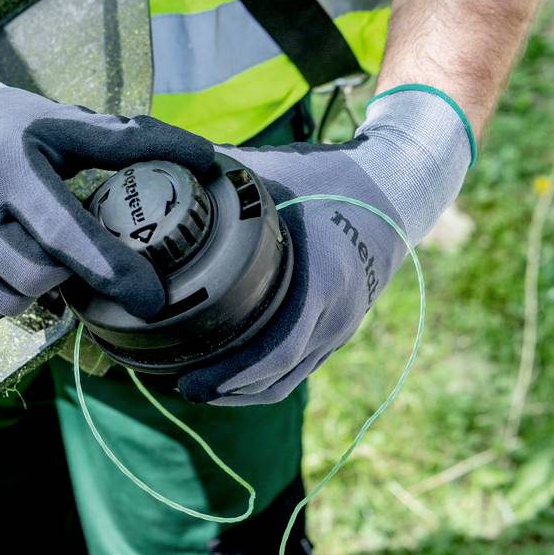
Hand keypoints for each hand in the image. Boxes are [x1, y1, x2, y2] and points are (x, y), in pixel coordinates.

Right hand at [0, 18, 214, 323]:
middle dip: (74, 274)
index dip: (113, 271)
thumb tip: (205, 159)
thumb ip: (136, 141)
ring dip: (44, 289)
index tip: (153, 300)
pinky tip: (16, 262)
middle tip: (85, 253)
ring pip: (14, 300)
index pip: (66, 233)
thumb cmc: (24, 129)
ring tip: (49, 253)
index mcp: (9, 166)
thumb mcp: (73, 124)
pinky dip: (12, 296)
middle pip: (39, 278)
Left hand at [177, 86, 475, 405]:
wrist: (395, 185)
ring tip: (196, 384)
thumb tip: (158, 164)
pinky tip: (229, 373)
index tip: (189, 380)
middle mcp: (335, 315)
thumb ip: (219, 175)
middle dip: (226, 388)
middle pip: (276, 377)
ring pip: (288, 379)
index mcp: (321, 281)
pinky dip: (263, 378)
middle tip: (177, 384)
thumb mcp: (275, 172)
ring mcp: (340, 325)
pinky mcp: (338, 326)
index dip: (231, 374)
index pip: (275, 350)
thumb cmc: (331, 176)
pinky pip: (299, 366)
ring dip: (243, 390)